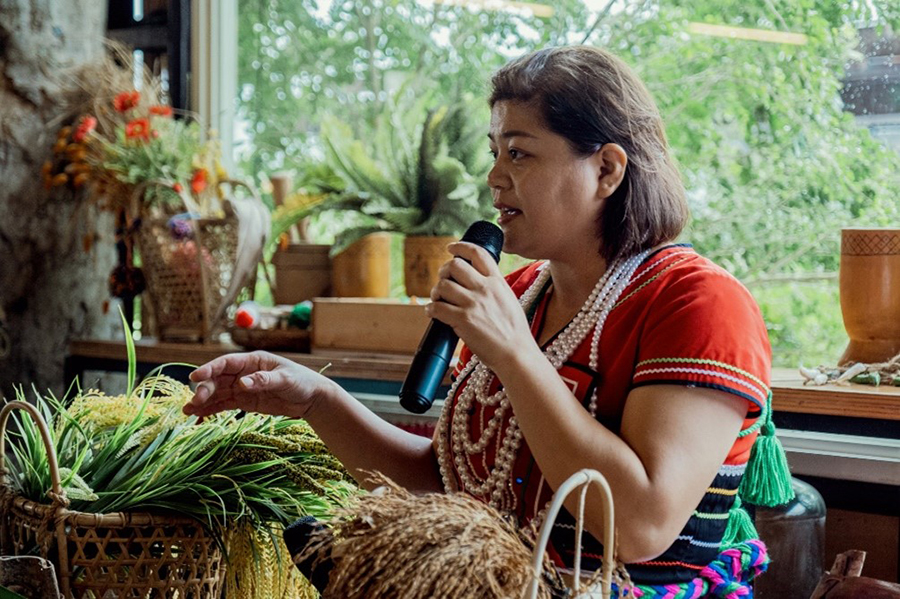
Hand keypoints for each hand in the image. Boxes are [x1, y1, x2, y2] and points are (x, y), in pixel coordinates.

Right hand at [183, 351, 336, 419]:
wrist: (311, 398)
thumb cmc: (301, 382)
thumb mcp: (285, 380)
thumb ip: (263, 380)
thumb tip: (242, 383)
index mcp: (252, 360)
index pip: (226, 363)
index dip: (209, 369)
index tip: (195, 377)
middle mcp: (243, 372)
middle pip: (218, 379)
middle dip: (205, 389)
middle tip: (194, 401)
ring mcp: (242, 387)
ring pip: (218, 393)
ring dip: (202, 401)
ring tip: (187, 411)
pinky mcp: (244, 401)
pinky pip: (224, 405)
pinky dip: (211, 410)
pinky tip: (198, 417)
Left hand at [427, 242, 534, 372]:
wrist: (516, 354)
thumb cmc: (514, 332)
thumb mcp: (509, 300)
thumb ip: (494, 288)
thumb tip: (478, 282)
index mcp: (497, 282)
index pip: (478, 254)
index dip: (461, 247)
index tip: (451, 248)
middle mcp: (485, 289)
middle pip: (455, 266)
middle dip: (444, 272)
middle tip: (443, 282)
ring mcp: (473, 304)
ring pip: (443, 285)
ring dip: (436, 292)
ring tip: (437, 299)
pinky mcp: (463, 320)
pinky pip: (437, 307)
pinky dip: (431, 309)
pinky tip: (433, 312)